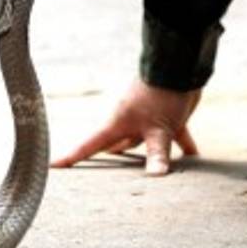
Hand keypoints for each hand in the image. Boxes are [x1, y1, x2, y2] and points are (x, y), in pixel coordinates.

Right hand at [52, 80, 200, 175]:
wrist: (181, 67)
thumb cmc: (161, 95)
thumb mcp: (158, 129)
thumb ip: (157, 153)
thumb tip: (156, 177)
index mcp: (118, 124)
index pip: (90, 145)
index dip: (72, 157)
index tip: (53, 167)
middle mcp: (129, 122)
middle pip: (115, 146)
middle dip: (109, 161)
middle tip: (98, 180)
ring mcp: (148, 119)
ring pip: (144, 142)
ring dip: (147, 156)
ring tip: (144, 176)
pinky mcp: (167, 117)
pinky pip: (172, 136)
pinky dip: (182, 145)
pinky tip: (193, 158)